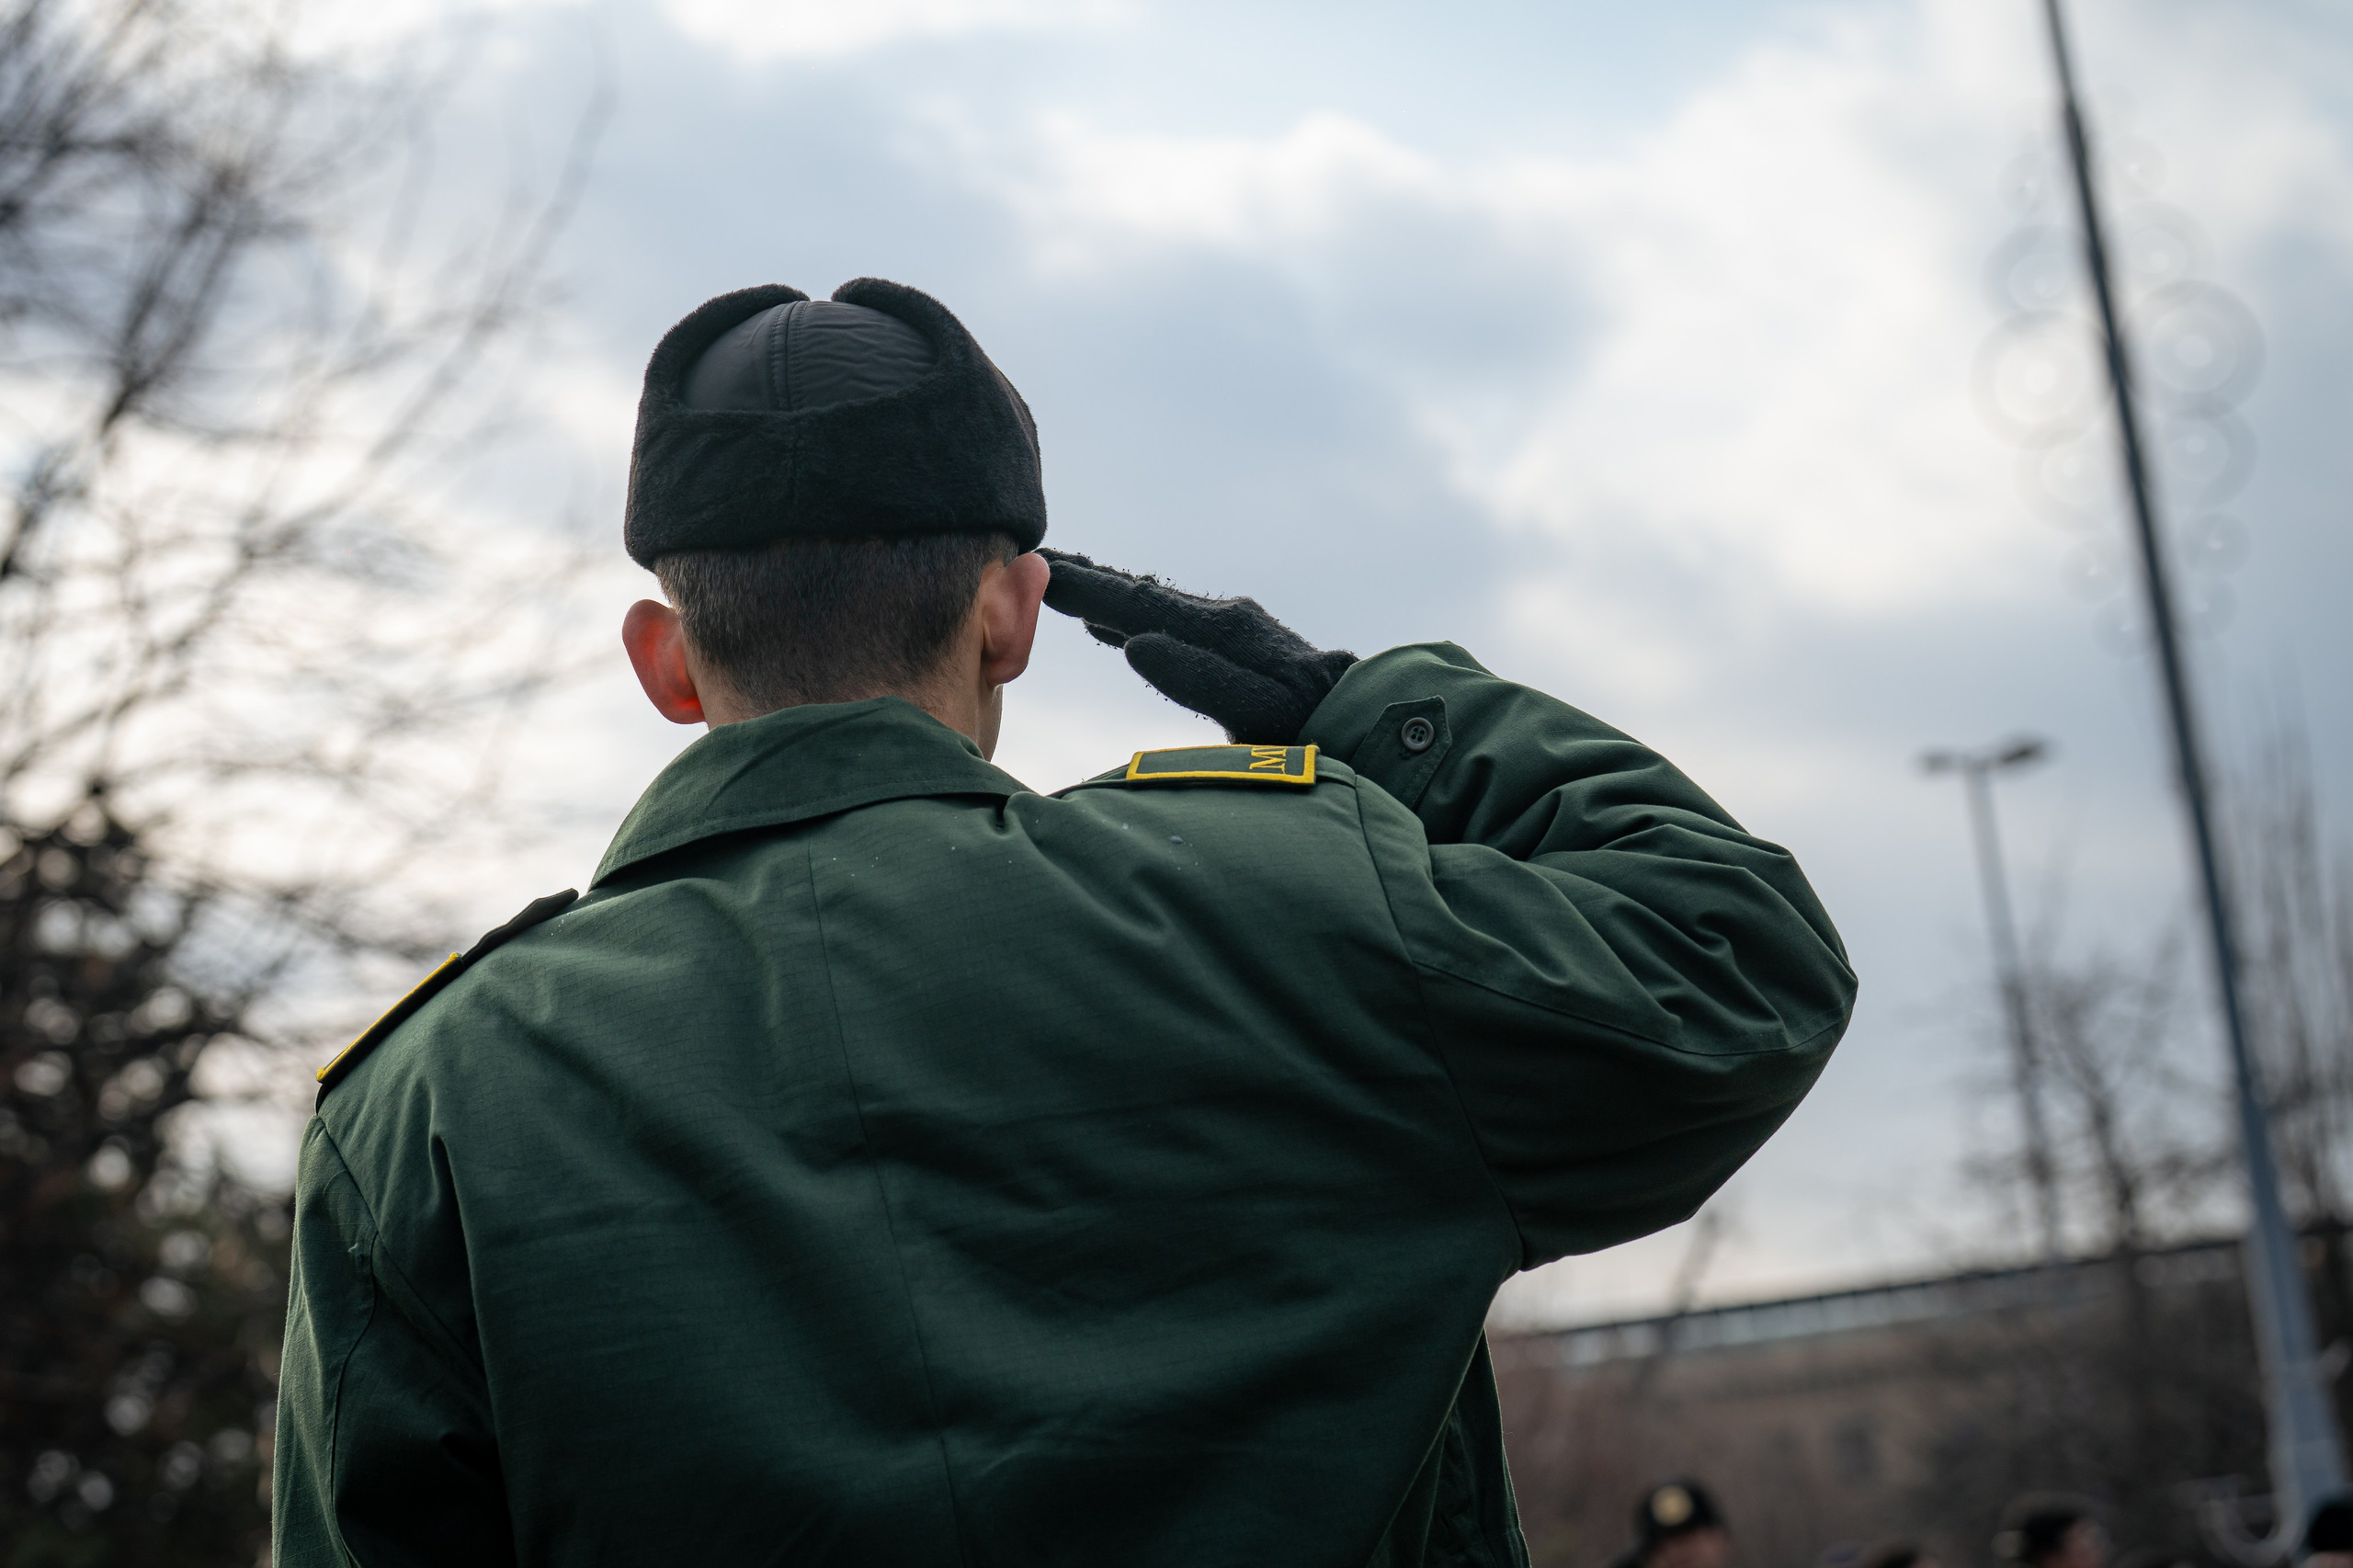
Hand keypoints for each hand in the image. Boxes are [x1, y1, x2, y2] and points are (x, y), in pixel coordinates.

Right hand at [1039, 549, 1356, 743]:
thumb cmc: (1315, 731)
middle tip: (1030, 559)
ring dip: (1104, 593)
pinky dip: (1131, 614)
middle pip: (1138, 593)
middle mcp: (1222, 619)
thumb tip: (1136, 643)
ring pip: (1152, 604)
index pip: (1134, 603)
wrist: (1375, 720)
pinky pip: (1170, 620)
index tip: (1035, 569)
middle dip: (1085, 578)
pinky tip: (1114, 624)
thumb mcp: (1258, 712)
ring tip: (1059, 583)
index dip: (1082, 589)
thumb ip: (1201, 679)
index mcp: (1219, 632)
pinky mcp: (1240, 645)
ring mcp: (1232, 629)